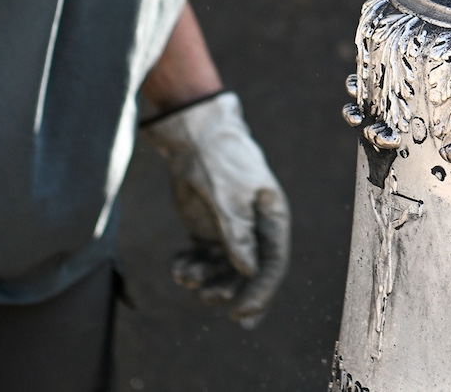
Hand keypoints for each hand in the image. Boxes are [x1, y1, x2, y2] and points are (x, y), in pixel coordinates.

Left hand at [143, 92, 290, 327]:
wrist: (195, 136)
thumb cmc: (219, 159)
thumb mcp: (228, 196)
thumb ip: (238, 234)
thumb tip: (249, 271)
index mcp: (271, 219)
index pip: (271, 265)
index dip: (259, 293)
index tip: (239, 314)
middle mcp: (254, 230)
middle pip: (248, 274)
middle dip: (228, 290)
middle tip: (205, 296)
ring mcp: (231, 231)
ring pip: (224, 271)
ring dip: (205, 280)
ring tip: (184, 274)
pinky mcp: (209, 229)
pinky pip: (204, 260)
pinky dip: (191, 267)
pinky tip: (178, 264)